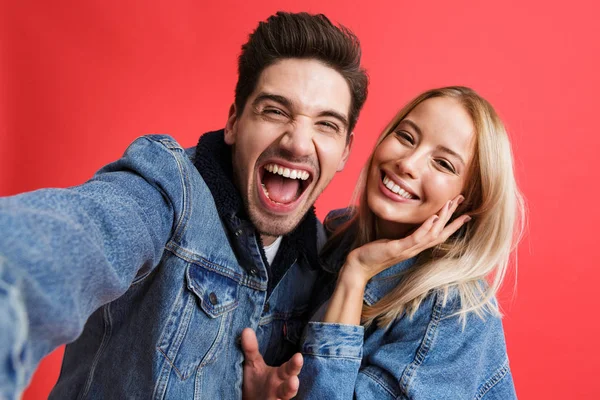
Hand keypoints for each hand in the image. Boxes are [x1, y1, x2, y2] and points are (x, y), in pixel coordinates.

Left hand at [241, 328, 302, 399]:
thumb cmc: (255, 381)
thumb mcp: (253, 364)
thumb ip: (251, 349)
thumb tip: (246, 330)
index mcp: (280, 375)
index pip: (290, 368)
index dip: (295, 364)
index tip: (299, 356)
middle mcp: (280, 388)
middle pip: (289, 387)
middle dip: (292, 383)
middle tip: (295, 376)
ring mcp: (275, 399)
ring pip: (283, 397)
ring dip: (287, 392)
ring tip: (291, 385)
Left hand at [343, 194, 469, 284]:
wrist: (359, 266)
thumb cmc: (374, 253)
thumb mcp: (393, 242)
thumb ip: (405, 236)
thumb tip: (411, 227)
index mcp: (415, 246)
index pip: (439, 234)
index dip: (453, 225)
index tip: (466, 214)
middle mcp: (415, 249)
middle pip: (440, 232)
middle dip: (452, 217)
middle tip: (461, 201)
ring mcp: (408, 250)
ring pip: (431, 234)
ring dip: (442, 219)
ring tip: (450, 204)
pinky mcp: (397, 249)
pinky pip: (415, 238)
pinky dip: (426, 227)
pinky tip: (433, 217)